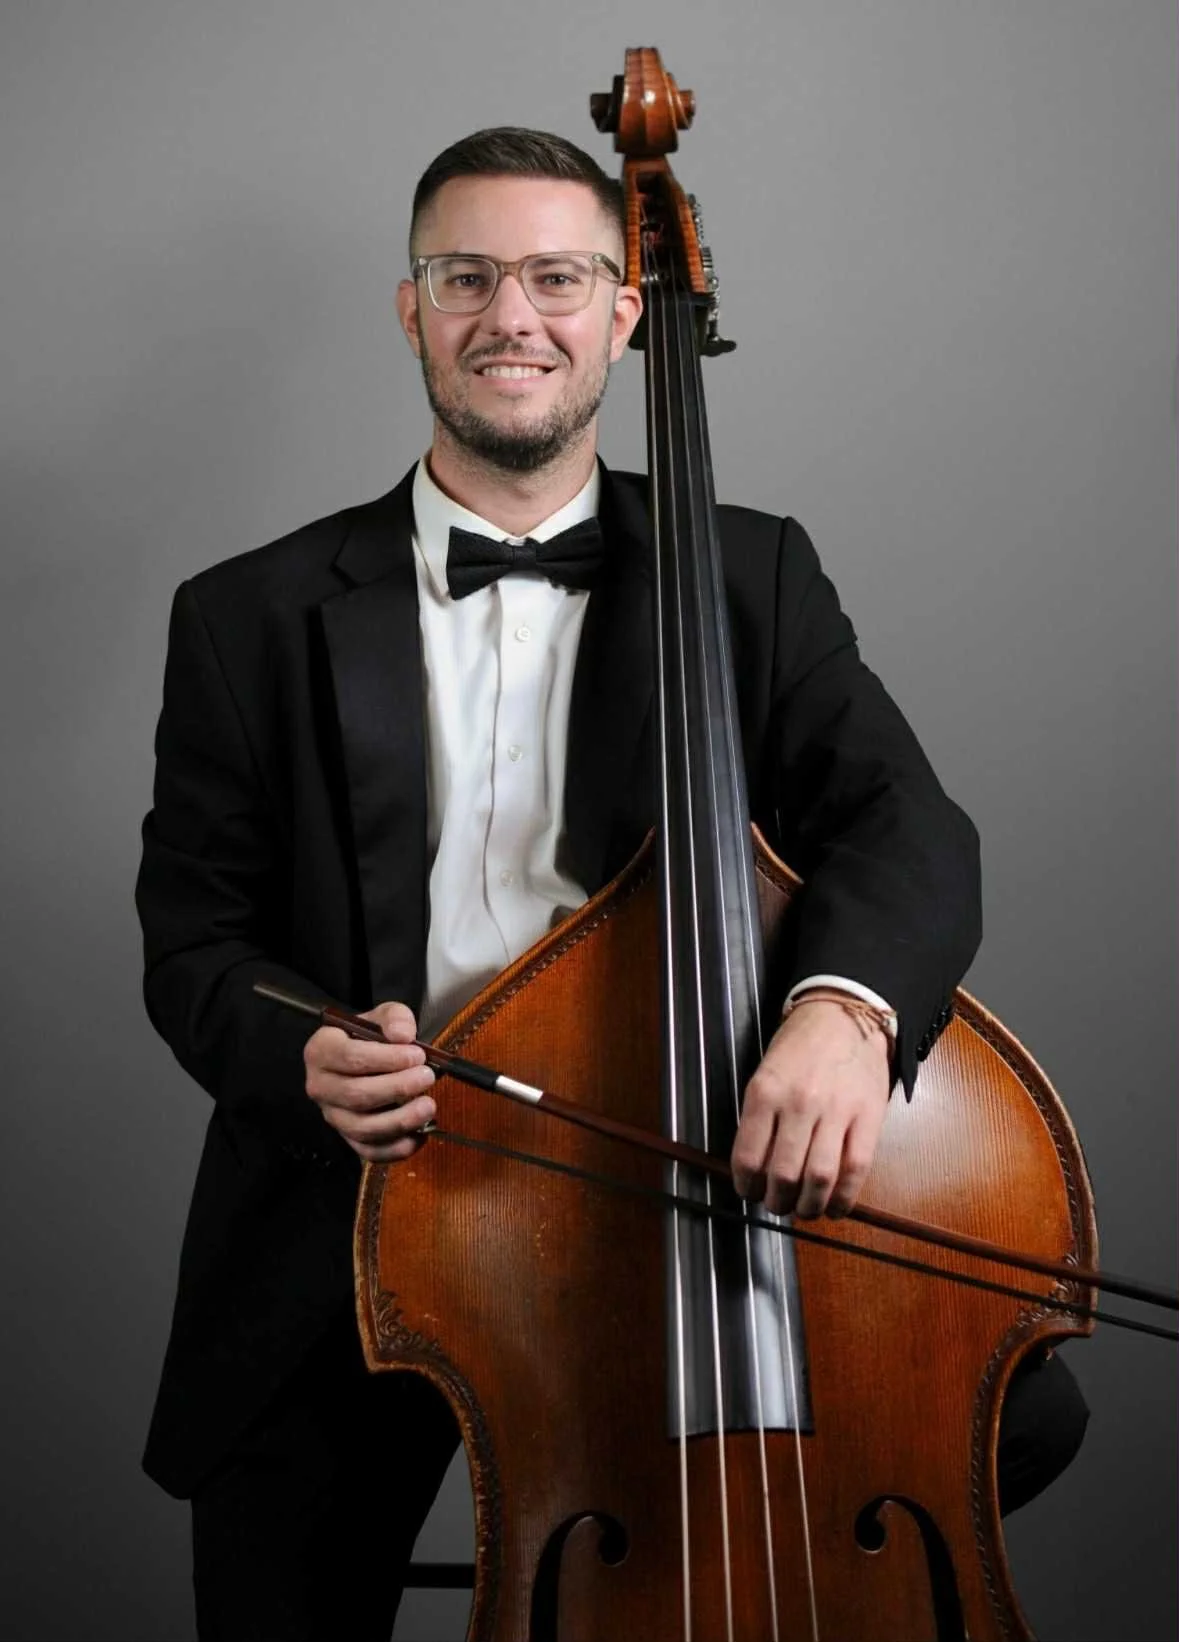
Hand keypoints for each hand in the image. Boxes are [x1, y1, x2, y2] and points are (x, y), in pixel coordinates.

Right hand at [304, 1001, 436, 1162]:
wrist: (361, 1057)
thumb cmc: (370, 1037)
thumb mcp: (382, 1016)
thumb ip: (395, 1018)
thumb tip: (403, 1035)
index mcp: (321, 1051)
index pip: (351, 1057)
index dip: (387, 1059)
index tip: (417, 1055)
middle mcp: (320, 1086)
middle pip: (356, 1095)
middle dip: (398, 1088)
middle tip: (427, 1077)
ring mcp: (333, 1116)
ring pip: (363, 1128)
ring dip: (400, 1120)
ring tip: (429, 1106)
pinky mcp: (347, 1138)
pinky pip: (369, 1152)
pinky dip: (395, 1149)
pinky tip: (419, 1135)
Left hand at [730, 998, 890, 1218]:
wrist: (844, 1015)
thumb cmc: (799, 1047)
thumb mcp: (765, 1074)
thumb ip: (759, 1119)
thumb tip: (754, 1170)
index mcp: (765, 1092)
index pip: (748, 1158)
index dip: (747, 1187)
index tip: (750, 1192)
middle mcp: (799, 1103)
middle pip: (784, 1176)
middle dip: (777, 1202)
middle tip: (778, 1203)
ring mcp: (836, 1111)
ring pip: (820, 1179)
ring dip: (809, 1206)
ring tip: (804, 1208)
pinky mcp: (868, 1118)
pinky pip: (856, 1171)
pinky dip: (844, 1198)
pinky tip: (835, 1205)